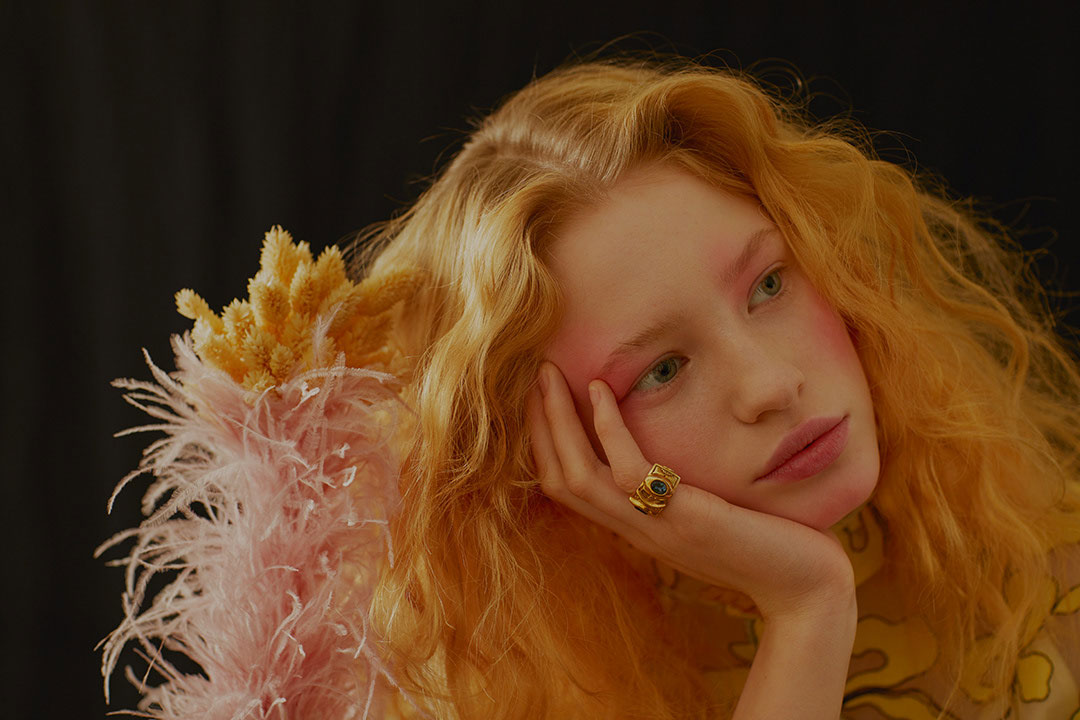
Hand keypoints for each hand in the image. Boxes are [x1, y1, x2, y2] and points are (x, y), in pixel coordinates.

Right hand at [527, 361, 854, 620]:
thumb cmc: (767, 545)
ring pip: (579, 476)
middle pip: (560, 479)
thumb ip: (679, 493)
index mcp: (637, 528)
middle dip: (541, 424)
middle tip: (535, 375)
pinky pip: (626, 471)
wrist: (808, 589)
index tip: (542, 398)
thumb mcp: (708, 515)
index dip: (546, 442)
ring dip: (557, 421)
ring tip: (550, 376)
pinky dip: (607, 428)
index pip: (567, 487)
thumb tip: (666, 459)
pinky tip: (603, 392)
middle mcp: (637, 531)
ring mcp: (656, 528)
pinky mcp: (685, 519)